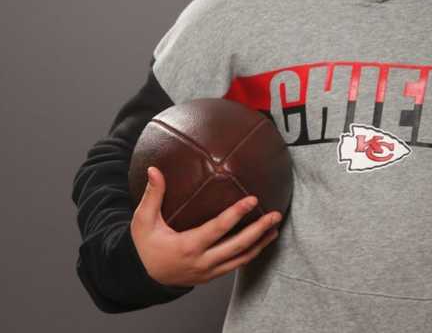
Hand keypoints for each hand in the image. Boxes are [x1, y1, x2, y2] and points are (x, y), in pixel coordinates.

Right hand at [131, 166, 282, 286]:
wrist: (141, 276)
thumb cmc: (145, 246)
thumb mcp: (143, 220)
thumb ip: (153, 195)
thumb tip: (154, 169)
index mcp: (188, 246)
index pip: (218, 229)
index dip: (236, 214)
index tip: (253, 200)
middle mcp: (202, 261)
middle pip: (238, 246)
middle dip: (259, 230)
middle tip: (275, 215)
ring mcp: (209, 271)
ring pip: (241, 258)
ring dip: (261, 243)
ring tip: (275, 228)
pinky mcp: (212, 276)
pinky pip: (236, 265)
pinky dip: (251, 253)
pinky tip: (262, 241)